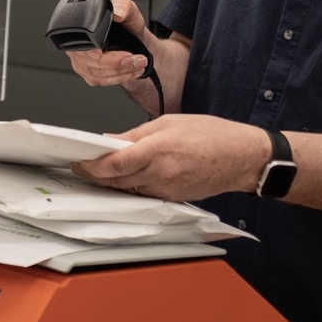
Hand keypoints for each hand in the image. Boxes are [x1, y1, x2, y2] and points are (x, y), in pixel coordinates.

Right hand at [65, 0, 150, 88]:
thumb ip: (123, 6)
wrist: (134, 39)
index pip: (81, 45)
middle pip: (91, 63)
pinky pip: (103, 81)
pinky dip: (120, 78)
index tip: (111, 54)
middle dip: (117, 63)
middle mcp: (77, 47)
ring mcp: (82, 63)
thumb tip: (117, 14)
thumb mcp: (129, 10)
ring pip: (98, 75)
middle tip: (136, 59)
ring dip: (122, 72)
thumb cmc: (127, 24)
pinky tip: (132, 72)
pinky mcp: (91, 75)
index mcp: (81, 29)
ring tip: (139, 64)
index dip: (94, 53)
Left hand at [71, 113, 270, 201]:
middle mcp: (161, 174)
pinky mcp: (174, 199)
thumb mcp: (169, 122)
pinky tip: (127, 177)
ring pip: (128, 190)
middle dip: (95, 176)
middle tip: (81, 166)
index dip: (92, 166)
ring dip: (112, 182)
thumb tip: (112, 140)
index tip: (79, 160)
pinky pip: (145, 194)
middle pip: (117, 181)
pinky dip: (132, 186)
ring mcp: (167, 190)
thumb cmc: (212, 135)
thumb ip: (137, 134)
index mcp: (158, 149)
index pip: (115, 164)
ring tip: (99, 170)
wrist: (242, 157)